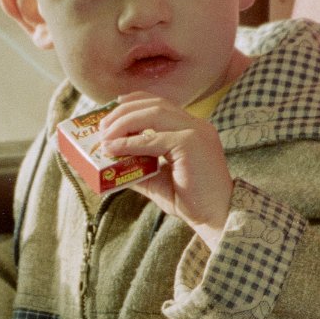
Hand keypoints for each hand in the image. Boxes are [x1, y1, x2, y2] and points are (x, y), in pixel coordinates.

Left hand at [98, 96, 233, 247]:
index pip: (161, 104)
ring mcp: (196, 131)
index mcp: (192, 129)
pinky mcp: (192, 144)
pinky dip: (131, 142)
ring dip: (124, 122)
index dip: (134, 102)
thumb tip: (110, 164)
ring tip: (105, 135)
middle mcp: (196, 125)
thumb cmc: (193, 201)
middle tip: (102, 125)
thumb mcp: (159, 181)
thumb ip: (138, 168)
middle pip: (155, 103)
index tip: (113, 108)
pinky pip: (154, 139)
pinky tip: (114, 148)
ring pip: (153, 114)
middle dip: (124, 111)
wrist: (218, 216)